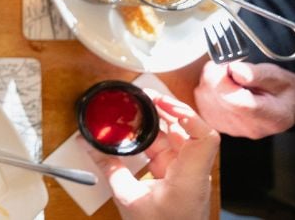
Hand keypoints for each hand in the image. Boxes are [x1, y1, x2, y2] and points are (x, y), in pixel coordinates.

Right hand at [79, 92, 218, 219]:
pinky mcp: (178, 177)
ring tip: (139, 109)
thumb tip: (90, 146)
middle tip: (146, 97)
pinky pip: (168, 150)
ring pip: (178, 137)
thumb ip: (110, 169)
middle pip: (190, 130)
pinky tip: (138, 133)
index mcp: (189, 177)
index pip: (204, 137)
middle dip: (168, 109)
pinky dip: (154, 139)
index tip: (165, 105)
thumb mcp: (128, 199)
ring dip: (160, 122)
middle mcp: (193, 172)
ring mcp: (187, 173)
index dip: (188, 115)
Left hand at [194, 61, 294, 138]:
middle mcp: (249, 128)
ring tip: (229, 78)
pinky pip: (200, 102)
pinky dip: (207, 89)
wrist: (282, 106)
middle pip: (216, 99)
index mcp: (271, 118)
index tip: (228, 66)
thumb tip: (234, 70)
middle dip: (216, 76)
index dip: (224, 80)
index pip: (236, 103)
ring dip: (210, 81)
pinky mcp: (217, 125)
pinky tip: (222, 87)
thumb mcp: (279, 76)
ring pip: (204, 99)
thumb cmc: (282, 90)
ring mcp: (231, 129)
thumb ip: (256, 74)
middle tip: (230, 68)